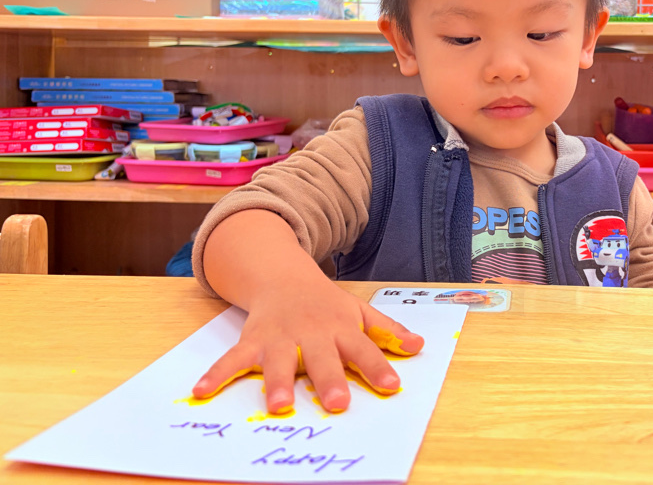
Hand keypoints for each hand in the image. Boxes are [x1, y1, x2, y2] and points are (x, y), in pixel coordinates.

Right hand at [191, 278, 423, 413]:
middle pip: (323, 359)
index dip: (378, 368)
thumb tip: (419, 346)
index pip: (364, 350)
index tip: (392, 387)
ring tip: (280, 406)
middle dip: (329, 380)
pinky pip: (234, 359)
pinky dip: (217, 374)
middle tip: (337, 404)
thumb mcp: (359, 312)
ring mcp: (281, 337)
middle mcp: (312, 334)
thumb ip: (387, 331)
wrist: (283, 276)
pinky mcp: (253, 340)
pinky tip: (202, 391)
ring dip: (278, 382)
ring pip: (280, 361)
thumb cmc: (326, 304)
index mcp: (341, 329)